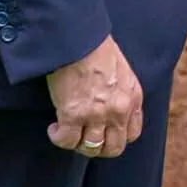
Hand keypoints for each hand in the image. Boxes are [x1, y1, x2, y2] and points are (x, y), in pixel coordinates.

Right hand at [46, 35, 143, 158]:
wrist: (79, 38)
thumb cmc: (96, 47)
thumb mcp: (122, 70)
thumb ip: (121, 92)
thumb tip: (110, 106)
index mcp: (133, 97)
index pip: (132, 133)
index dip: (116, 136)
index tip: (103, 131)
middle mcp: (119, 110)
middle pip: (114, 148)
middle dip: (98, 147)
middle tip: (84, 137)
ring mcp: (97, 115)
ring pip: (91, 148)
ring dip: (77, 143)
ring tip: (67, 131)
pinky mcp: (73, 115)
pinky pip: (66, 140)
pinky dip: (59, 137)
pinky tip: (54, 128)